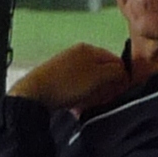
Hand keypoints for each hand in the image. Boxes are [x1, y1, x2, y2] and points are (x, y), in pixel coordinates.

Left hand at [8, 42, 129, 112]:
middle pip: (101, 71)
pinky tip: (76, 107)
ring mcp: (65, 66)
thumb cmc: (67, 84)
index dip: (121, 76)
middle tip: (103, 99)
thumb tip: (123, 73)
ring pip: (88, 82)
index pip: (114, 60)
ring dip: (92, 95)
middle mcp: (76, 54)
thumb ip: (115, 72)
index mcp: (88, 49)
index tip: (121, 91)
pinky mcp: (56, 80)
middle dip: (105, 87)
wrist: (34, 94)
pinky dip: (79, 98)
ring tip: (87, 105)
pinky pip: (75, 89)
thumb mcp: (98, 76)